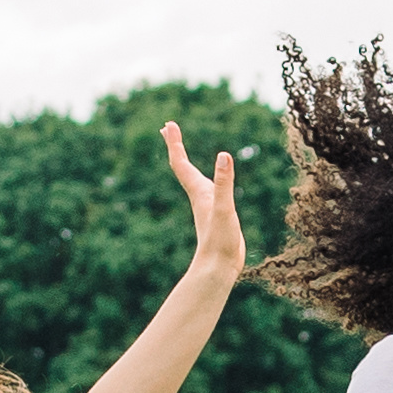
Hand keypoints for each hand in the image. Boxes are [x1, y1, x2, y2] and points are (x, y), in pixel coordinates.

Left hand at [158, 121, 245, 278]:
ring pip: (191, 178)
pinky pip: (205, 190)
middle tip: (167, 128)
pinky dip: (203, 179)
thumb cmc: (220, 241)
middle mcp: (199, 196)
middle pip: (182, 167)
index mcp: (199, 192)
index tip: (168, 123)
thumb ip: (224, 182)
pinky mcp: (215, 215)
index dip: (175, 142)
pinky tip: (207, 183)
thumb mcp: (225, 208)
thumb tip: (224, 155)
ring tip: (180, 151)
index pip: (181, 162)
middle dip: (175, 146)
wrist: (219, 269)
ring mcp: (206, 206)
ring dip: (185, 162)